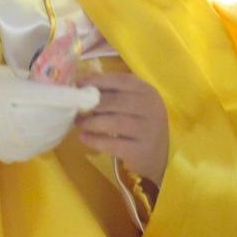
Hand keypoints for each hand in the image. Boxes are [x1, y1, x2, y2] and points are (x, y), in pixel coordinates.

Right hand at [0, 65, 99, 162]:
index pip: (51, 98)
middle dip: (72, 107)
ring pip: (56, 133)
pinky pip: (46, 143)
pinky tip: (49, 123)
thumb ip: (32, 78)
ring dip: (65, 120)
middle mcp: (15, 123)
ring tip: (62, 108)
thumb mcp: (4, 73)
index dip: (76, 97)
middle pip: (58, 117)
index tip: (94, 94)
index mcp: (10, 95)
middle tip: (75, 96)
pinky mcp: (18, 155)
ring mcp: (17, 144)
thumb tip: (60, 81)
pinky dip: (54, 132)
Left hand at [75, 71, 168, 185]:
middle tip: (77, 107)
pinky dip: (95, 140)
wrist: (159, 157)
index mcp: (148, 92)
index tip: (79, 84)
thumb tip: (83, 84)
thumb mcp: (134, 104)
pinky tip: (84, 137)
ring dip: (91, 122)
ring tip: (79, 123)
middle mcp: (151, 108)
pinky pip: (113, 144)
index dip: (99, 81)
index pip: (122, 80)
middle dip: (92, 103)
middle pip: (116, 101)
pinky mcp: (140, 150)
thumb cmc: (140, 125)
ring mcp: (148, 130)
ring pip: (114, 122)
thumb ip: (114, 93)